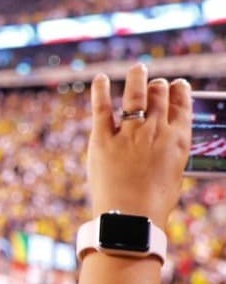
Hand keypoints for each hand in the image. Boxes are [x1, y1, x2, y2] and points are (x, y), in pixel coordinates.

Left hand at [86, 64, 190, 223]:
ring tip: (138, 68)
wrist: (129, 216)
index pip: (182, 105)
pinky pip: (102, 108)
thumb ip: (170, 151)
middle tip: (154, 82)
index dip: (180, 91)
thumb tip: (167, 141)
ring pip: (135, 95)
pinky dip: (100, 90)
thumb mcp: (174, 172)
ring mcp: (128, 132)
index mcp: (178, 139)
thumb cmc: (154, 201)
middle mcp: (155, 130)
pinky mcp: (102, 139)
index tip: (177, 85)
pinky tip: (101, 78)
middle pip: (159, 96)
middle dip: (158, 85)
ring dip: (137, 78)